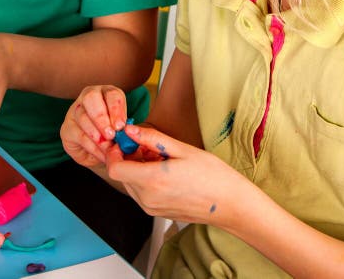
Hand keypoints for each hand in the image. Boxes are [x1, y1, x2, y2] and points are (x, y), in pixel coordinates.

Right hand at [60, 85, 129, 167]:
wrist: (98, 152)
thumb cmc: (113, 136)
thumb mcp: (121, 130)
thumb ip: (122, 128)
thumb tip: (124, 134)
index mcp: (106, 93)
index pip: (111, 94)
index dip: (116, 109)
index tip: (121, 126)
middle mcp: (89, 97)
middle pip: (91, 98)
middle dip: (101, 117)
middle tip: (111, 135)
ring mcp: (75, 110)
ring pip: (83, 117)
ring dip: (97, 135)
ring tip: (107, 147)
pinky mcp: (67, 128)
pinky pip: (78, 135)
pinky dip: (92, 146)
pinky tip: (101, 154)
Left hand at [106, 124, 247, 225]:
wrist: (230, 204)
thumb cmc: (212, 175)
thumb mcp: (182, 149)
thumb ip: (151, 138)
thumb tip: (129, 130)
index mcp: (152, 181)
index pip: (114, 168)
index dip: (115, 152)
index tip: (126, 140)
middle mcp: (147, 198)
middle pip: (121, 174)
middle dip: (129, 157)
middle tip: (149, 145)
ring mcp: (151, 208)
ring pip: (130, 183)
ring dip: (137, 168)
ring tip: (161, 158)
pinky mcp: (156, 213)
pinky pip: (140, 192)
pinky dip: (145, 179)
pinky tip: (164, 170)